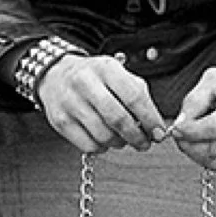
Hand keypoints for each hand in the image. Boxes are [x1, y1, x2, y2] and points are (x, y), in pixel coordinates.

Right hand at [37, 52, 168, 156]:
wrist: (56, 75)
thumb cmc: (94, 77)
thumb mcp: (117, 74)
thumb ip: (138, 96)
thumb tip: (155, 127)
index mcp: (106, 68)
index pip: (134, 97)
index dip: (150, 119)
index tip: (159, 133)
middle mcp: (86, 83)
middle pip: (118, 119)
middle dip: (137, 136)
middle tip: (144, 143)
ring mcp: (70, 103)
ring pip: (104, 136)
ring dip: (120, 143)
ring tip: (123, 139)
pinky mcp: (60, 121)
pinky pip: (88, 145)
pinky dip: (102, 148)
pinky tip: (104, 140)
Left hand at [170, 55, 215, 171]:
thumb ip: (195, 99)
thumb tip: (179, 124)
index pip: (214, 128)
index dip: (189, 132)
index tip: (176, 128)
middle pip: (213, 150)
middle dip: (188, 145)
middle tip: (179, 134)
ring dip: (196, 154)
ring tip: (190, 138)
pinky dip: (209, 154)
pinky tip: (208, 138)